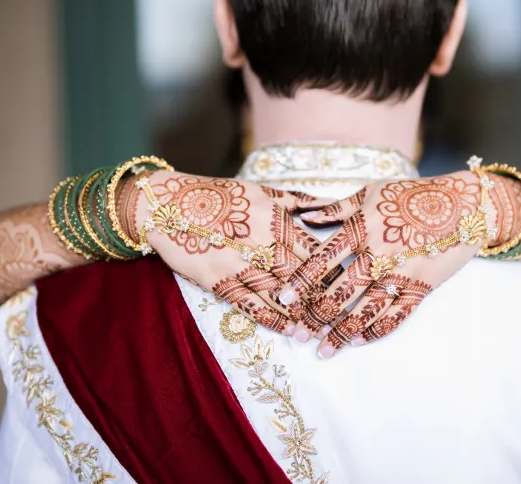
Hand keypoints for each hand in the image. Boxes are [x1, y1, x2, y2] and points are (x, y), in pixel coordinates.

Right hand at [132, 172, 327, 333]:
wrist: (167, 205)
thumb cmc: (217, 194)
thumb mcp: (260, 189)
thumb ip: (297, 199)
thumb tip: (328, 204)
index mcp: (275, 219)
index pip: (314, 250)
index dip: (334, 270)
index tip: (352, 284)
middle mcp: (262, 243)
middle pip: (302, 276)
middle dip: (325, 298)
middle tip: (345, 316)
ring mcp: (240, 264)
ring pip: (280, 295)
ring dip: (303, 316)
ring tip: (323, 331)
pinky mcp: (219, 281)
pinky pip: (252, 305)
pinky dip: (274, 320)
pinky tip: (291, 332)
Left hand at [279, 171, 494, 356]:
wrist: (466, 205)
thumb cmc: (414, 194)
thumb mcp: (372, 191)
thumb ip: (336, 206)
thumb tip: (303, 215)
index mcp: (362, 227)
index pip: (323, 258)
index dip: (301, 280)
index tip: (283, 299)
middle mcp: (378, 254)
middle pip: (340, 291)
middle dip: (316, 315)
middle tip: (297, 334)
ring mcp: (401, 273)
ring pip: (365, 310)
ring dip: (342, 333)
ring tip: (324, 350)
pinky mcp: (420, 287)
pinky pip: (396, 316)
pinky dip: (376, 331)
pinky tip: (358, 341)